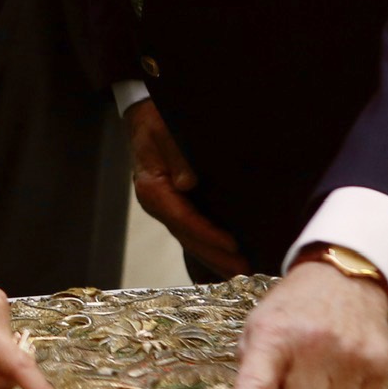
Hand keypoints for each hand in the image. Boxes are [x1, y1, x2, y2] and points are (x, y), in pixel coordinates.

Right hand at [124, 99, 248, 276]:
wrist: (143, 116)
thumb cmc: (156, 120)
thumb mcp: (165, 130)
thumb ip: (176, 154)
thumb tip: (188, 183)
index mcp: (152, 188)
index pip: (183, 218)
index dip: (209, 234)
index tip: (233, 245)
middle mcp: (156, 203)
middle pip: (187, 236)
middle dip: (215, 255)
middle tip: (244, 270)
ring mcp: (163, 207)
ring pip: (189, 239)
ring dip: (212, 257)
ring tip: (239, 272)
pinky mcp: (172, 205)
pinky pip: (190, 231)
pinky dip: (207, 246)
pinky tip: (223, 257)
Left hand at [220, 249, 387, 388]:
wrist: (345, 278)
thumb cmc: (294, 312)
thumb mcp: (260, 330)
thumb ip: (252, 377)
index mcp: (273, 335)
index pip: (256, 381)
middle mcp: (312, 344)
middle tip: (301, 378)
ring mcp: (351, 354)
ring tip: (325, 373)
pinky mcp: (382, 363)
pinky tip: (348, 373)